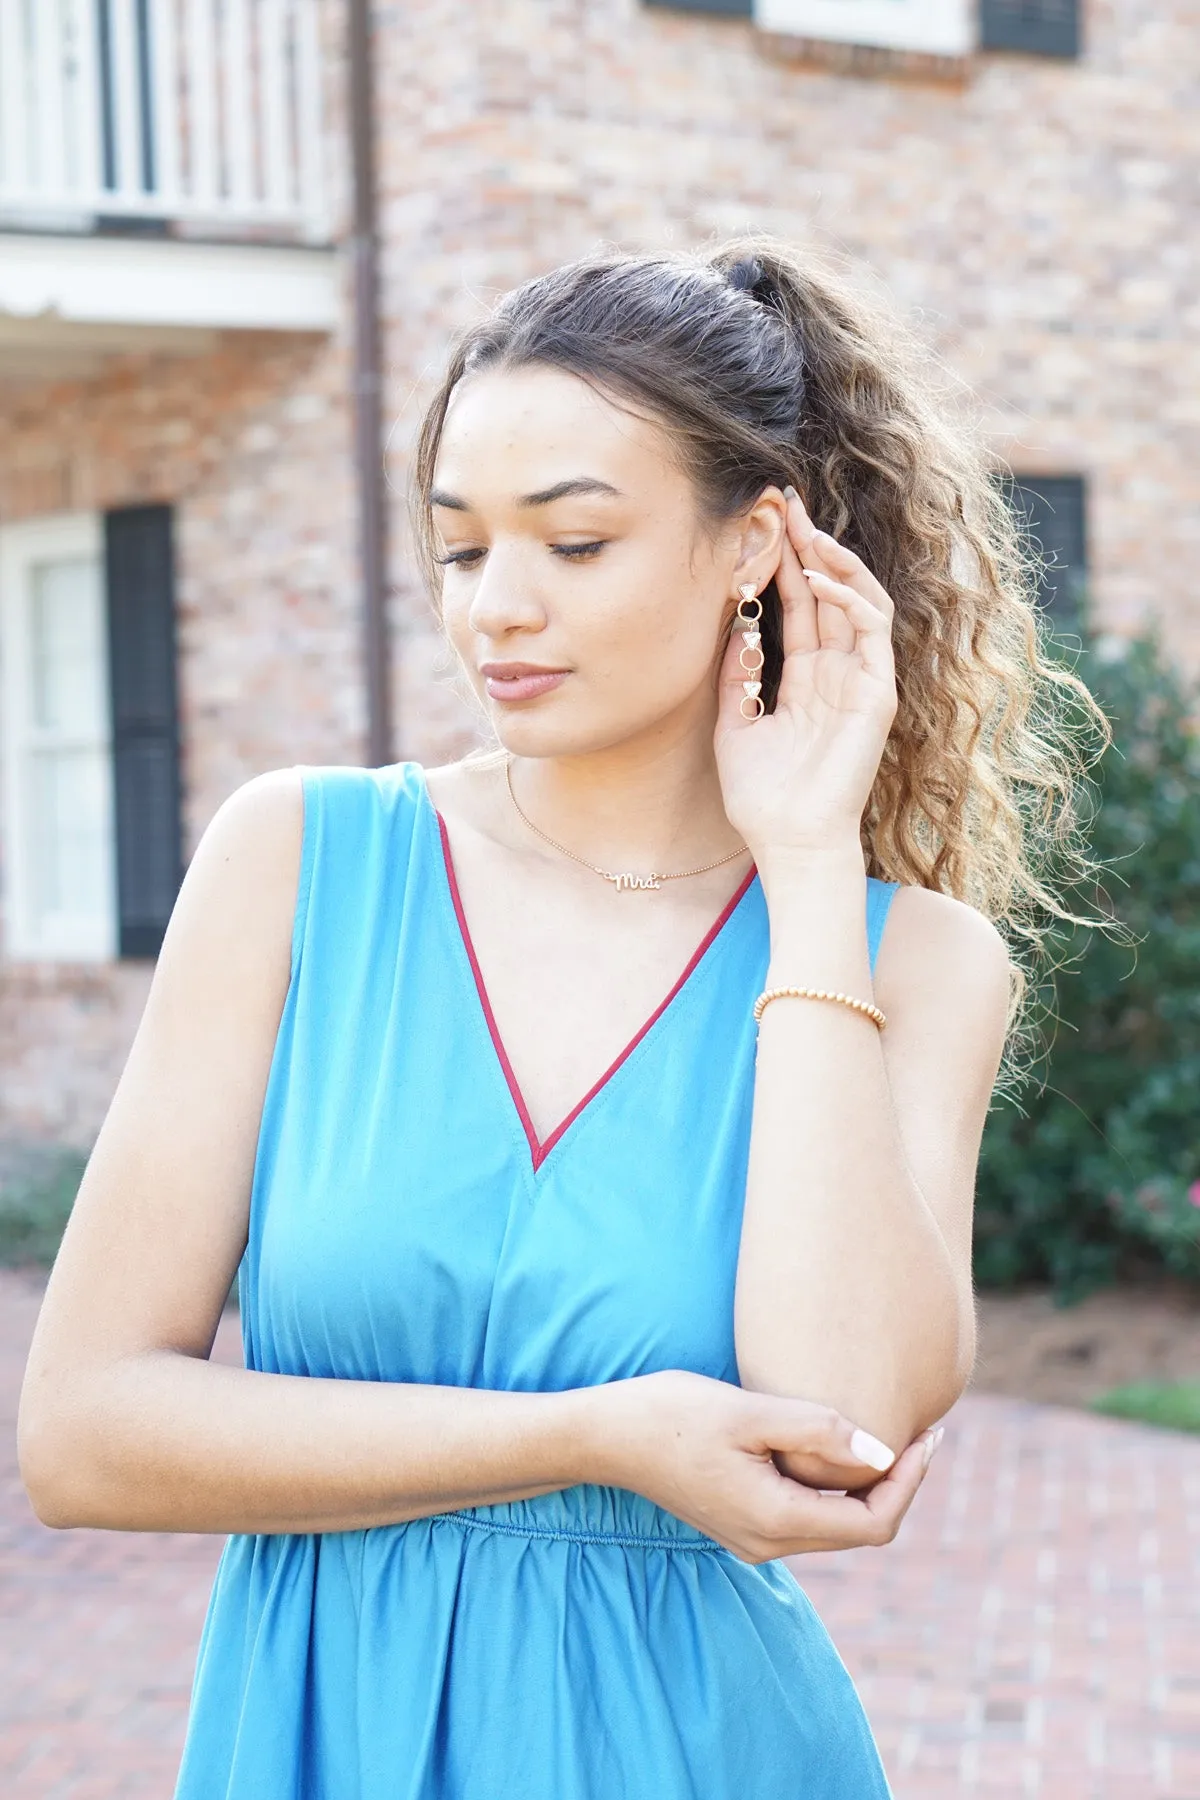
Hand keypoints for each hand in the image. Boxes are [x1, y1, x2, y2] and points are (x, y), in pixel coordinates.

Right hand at [590, 1369, 940, 1564]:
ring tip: (889, 1432)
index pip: (874, 1523)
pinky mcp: (742, 1521)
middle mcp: (769, 1543)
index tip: (928, 1434)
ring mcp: (753, 1537)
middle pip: (861, 1530)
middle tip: (922, 1430)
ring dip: (869, 1485)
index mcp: (776, 1520)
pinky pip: (809, 1514)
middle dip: (898, 1483)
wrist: (605, 1437)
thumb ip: (818, 1430)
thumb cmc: (671, 1414)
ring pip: (836, 1524)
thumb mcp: (749, 1412)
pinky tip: (838, 1444)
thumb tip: (884, 1451)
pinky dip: (836, 1485)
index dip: (910, 1482)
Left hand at [713, 488, 898, 863]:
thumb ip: (735, 675)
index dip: (784, 565)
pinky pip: (872, 631)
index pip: (799, 607)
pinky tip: (820, 580)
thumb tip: (732, 625)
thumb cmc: (762, 797)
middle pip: (827, 593)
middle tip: (785, 502)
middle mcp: (838, 673)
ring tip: (805, 529)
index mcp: (807, 680)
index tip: (763, 524)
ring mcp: (861, 681)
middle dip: (809, 546)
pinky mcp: (877, 693)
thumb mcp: (734, 724)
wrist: (790, 841)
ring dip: (834, 562)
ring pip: (857, 601)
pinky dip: (850, 599)